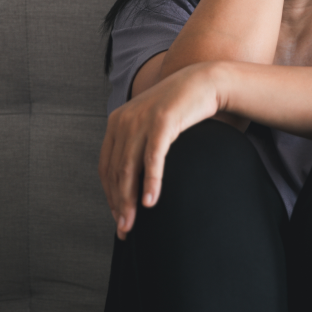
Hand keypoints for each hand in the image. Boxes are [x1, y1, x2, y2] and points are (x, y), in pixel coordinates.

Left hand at [98, 61, 220, 239]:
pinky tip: (152, 200)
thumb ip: (139, 144)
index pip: (106, 166)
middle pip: (115, 171)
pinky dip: (151, 181)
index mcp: (117, 122)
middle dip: (118, 203)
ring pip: (129, 168)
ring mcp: (142, 119)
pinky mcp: (162, 121)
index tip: (118, 216)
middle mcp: (124, 120)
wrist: (204, 82)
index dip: (110, 194)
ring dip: (130, 199)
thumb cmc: (181, 108)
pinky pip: (153, 157)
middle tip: (124, 229)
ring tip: (134, 222)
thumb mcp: (153, 125)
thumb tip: (134, 178)